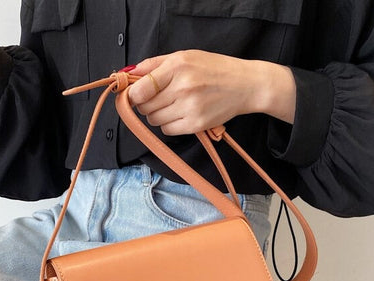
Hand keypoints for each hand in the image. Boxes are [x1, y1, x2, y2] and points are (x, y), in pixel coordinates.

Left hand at [127, 50, 295, 135]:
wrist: (244, 85)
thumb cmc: (213, 69)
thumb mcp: (184, 56)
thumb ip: (154, 64)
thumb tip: (129, 74)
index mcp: (177, 66)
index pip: (141, 88)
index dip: (133, 94)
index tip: (135, 94)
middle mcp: (182, 87)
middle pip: (145, 106)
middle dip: (145, 104)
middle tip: (156, 99)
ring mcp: (189, 108)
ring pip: (154, 120)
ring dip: (156, 115)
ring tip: (171, 105)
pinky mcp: (196, 125)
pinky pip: (167, 130)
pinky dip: (168, 125)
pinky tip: (179, 115)